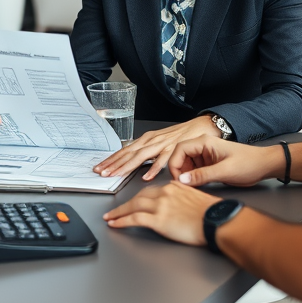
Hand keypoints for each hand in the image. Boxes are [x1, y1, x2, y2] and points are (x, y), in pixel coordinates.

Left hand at [93, 116, 219, 180]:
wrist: (202, 125)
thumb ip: (146, 152)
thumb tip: (131, 161)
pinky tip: (146, 176)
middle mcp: (152, 140)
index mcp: (147, 139)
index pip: (124, 151)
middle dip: (113, 164)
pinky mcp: (175, 149)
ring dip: (127, 166)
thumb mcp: (159, 143)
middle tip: (102, 172)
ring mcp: (162, 144)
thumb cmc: (181, 136)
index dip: (111, 160)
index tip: (99, 168)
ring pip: (141, 156)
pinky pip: (163, 160)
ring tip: (116, 174)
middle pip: (128, 153)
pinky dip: (154, 168)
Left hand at [102, 182, 220, 244]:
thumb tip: (178, 207)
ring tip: (110, 217)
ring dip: (119, 212)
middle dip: (125, 204)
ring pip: (133, 205)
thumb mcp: (196, 199)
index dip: (139, 197)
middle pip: (139, 196)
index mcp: (174, 186)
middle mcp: (165, 193)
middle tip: (115, 210)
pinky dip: (122, 221)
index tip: (133, 202)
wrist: (217, 220)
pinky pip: (134, 219)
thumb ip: (182, 199)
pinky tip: (115, 224)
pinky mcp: (158, 219)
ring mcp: (160, 205)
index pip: (151, 190)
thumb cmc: (212, 213)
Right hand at [168, 136, 282, 187]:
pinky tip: (198, 185)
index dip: (175, 164)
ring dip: (186, 175)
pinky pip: (195, 170)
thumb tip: (183, 180)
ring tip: (192, 187)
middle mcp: (203, 147)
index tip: (177, 179)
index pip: (180, 149)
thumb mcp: (225, 171)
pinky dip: (193, 178)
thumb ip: (202, 176)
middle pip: (181, 157)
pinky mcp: (210, 164)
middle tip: (183, 185)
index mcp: (205, 142)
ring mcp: (206, 156)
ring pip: (187, 164)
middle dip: (180, 171)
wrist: (264, 165)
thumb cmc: (249, 163)